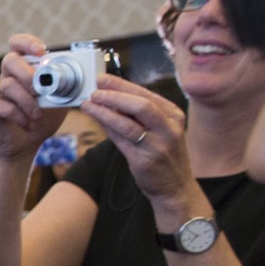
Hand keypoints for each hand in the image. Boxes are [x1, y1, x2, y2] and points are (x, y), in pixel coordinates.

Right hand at [0, 33, 68, 162]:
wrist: (26, 143)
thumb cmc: (43, 119)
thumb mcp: (60, 101)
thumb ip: (66, 87)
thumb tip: (85, 78)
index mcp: (25, 68)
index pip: (18, 44)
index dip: (27, 43)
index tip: (41, 51)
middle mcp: (8, 76)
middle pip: (10, 60)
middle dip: (28, 74)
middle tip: (40, 91)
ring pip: (7, 85)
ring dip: (27, 101)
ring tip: (38, 115)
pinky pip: (0, 105)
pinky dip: (18, 115)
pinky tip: (27, 123)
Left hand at [82, 75, 199, 226]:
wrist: (176, 187)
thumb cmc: (164, 154)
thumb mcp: (161, 129)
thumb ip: (141, 114)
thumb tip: (111, 97)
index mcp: (174, 115)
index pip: (146, 94)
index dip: (122, 85)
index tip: (103, 78)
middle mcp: (169, 128)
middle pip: (140, 105)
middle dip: (114, 94)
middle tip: (95, 90)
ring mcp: (158, 145)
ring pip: (127, 123)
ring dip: (104, 111)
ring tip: (88, 104)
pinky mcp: (144, 161)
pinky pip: (121, 141)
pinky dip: (107, 128)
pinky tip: (97, 120)